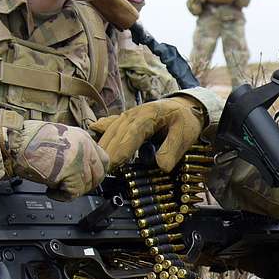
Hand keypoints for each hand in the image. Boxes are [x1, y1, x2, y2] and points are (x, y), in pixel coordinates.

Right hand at [3, 121, 107, 196]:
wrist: (15, 141)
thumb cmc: (28, 139)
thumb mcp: (58, 138)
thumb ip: (72, 150)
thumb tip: (76, 165)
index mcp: (82, 138)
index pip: (102, 159)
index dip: (95, 172)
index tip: (87, 179)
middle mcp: (85, 148)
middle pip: (98, 174)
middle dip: (86, 184)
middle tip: (72, 188)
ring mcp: (80, 160)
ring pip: (86, 185)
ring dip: (71, 190)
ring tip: (56, 187)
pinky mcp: (71, 173)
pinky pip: (73, 193)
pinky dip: (62, 196)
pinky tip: (51, 191)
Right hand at [90, 97, 205, 170]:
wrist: (185, 107)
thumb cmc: (185, 120)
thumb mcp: (185, 134)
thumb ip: (173, 150)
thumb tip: (161, 167)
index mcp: (149, 115)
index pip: (131, 134)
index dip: (121, 150)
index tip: (113, 164)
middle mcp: (134, 113)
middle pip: (116, 133)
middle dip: (108, 152)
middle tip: (100, 172)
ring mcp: (128, 115)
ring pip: (111, 130)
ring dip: (103, 146)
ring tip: (96, 164)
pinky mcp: (125, 120)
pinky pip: (110, 125)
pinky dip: (101, 132)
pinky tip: (93, 134)